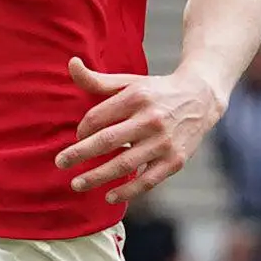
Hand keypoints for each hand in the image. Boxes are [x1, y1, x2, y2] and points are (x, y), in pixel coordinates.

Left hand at [57, 59, 220, 204]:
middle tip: (60, 163)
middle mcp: (151, 119)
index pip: (98, 117)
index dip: (82, 130)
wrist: (201, 98)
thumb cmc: (157, 92)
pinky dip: (128, 190)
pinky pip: (148, 180)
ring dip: (97, 176)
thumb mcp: (130, 82)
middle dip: (79, 154)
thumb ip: (98, 80)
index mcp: (136, 97)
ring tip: (76, 183)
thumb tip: (71, 63)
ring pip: (125, 164)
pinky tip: (109, 196)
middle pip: (107, 141)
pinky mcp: (176, 161)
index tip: (78, 137)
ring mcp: (164, 142)